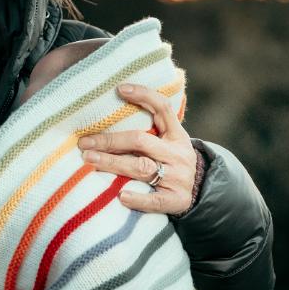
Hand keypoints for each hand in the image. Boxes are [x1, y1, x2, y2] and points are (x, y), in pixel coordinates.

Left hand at [77, 83, 198, 215]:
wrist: (203, 193)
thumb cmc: (174, 162)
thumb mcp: (171, 141)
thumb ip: (151, 129)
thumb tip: (111, 112)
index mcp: (177, 136)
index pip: (162, 108)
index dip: (143, 96)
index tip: (119, 88)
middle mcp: (177, 154)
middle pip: (141, 141)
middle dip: (111, 140)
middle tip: (85, 143)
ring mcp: (177, 178)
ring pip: (142, 168)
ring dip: (113, 163)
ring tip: (89, 160)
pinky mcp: (176, 201)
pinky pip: (155, 200)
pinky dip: (138, 198)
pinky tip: (121, 196)